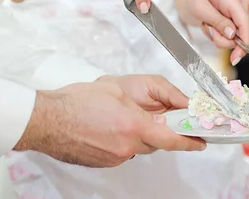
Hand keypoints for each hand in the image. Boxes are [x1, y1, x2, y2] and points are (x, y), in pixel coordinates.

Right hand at [15, 79, 204, 167]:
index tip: (202, 141)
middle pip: (155, 141)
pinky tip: (107, 126)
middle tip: (148, 113)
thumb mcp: (118, 87)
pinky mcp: (104, 163)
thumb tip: (170, 108)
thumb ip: (150, 96)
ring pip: (138, 146)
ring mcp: (115, 158)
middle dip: (156, 127)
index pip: (172, 138)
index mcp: (133, 126)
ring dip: (136, 132)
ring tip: (116, 116)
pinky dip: (122, 139)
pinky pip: (123, 151)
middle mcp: (126, 147)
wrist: (47, 120)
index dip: (190, 141)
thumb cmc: (76, 101)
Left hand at [176, 0, 248, 65]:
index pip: (245, 25)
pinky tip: (210, 23)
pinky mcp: (236, 18)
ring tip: (206, 23)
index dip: (243, 43)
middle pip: (241, 34)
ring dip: (217, 35)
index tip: (235, 59)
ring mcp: (240, 12)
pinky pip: (230, 34)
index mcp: (233, 0)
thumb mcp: (199, 7)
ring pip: (234, 37)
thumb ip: (217, 20)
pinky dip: (218, 33)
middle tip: (206, 28)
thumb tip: (233, 35)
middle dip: (222, 38)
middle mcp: (241, 6)